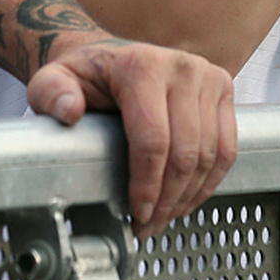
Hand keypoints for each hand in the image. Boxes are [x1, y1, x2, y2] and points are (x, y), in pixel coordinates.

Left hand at [27, 38, 234, 237]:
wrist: (112, 54)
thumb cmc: (85, 74)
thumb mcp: (53, 80)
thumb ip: (52, 94)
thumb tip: (69, 111)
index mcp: (142, 66)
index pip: (153, 139)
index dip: (148, 185)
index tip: (137, 213)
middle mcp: (181, 67)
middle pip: (185, 151)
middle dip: (168, 198)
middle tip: (149, 224)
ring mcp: (207, 76)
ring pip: (210, 153)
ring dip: (190, 194)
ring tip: (167, 215)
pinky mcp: (223, 87)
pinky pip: (228, 145)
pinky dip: (211, 179)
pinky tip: (190, 196)